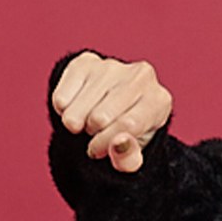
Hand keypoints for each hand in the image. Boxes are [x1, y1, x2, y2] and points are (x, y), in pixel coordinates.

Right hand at [51, 52, 172, 173]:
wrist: (112, 107)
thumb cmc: (127, 134)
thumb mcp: (134, 153)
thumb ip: (129, 159)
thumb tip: (119, 144)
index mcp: (159, 101)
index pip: (128, 125)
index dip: (106, 143)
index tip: (96, 151)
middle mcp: (141, 77)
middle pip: (100, 117)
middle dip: (93, 132)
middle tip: (96, 132)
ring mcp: (113, 66)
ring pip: (79, 109)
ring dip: (77, 123)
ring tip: (88, 121)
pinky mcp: (86, 61)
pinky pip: (62, 97)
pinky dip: (63, 110)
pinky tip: (77, 107)